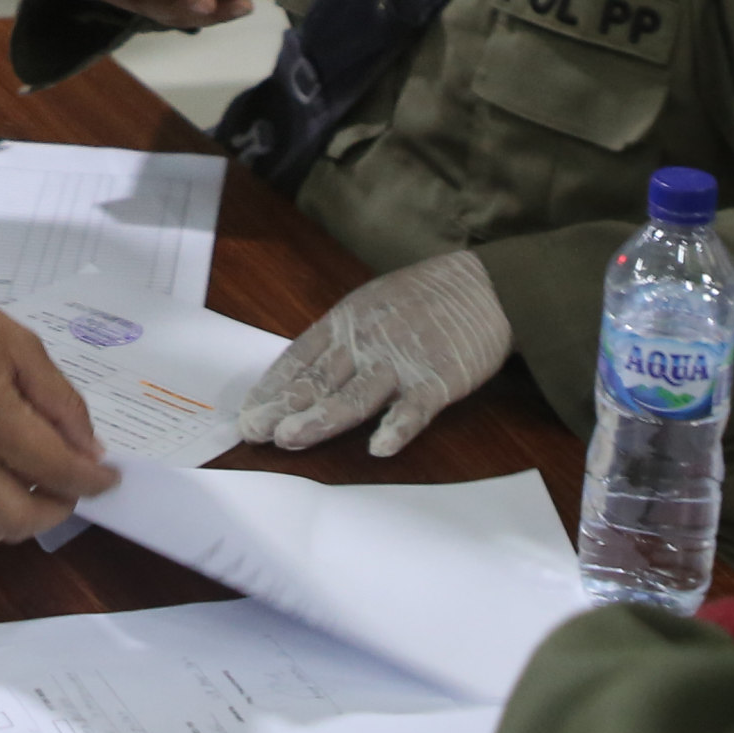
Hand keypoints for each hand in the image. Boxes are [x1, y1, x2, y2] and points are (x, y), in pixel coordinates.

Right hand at [0, 223, 112, 550]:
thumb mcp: (17, 342)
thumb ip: (59, 400)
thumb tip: (88, 452)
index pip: (52, 468)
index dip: (90, 481)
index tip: (106, 479)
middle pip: (15, 518)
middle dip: (55, 512)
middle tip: (66, 490)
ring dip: (9, 521)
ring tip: (20, 489)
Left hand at [237, 250, 510, 457]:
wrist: (486, 285)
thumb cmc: (423, 300)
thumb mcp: (370, 307)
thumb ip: (338, 342)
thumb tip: (298, 379)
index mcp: (346, 322)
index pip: (299, 358)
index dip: (271, 387)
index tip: (247, 413)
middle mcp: (367, 341)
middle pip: (319, 379)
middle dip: (283, 407)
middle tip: (254, 432)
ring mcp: (403, 361)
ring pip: (355, 395)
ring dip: (322, 418)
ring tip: (291, 438)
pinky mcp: (440, 379)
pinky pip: (415, 408)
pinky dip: (398, 427)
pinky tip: (380, 447)